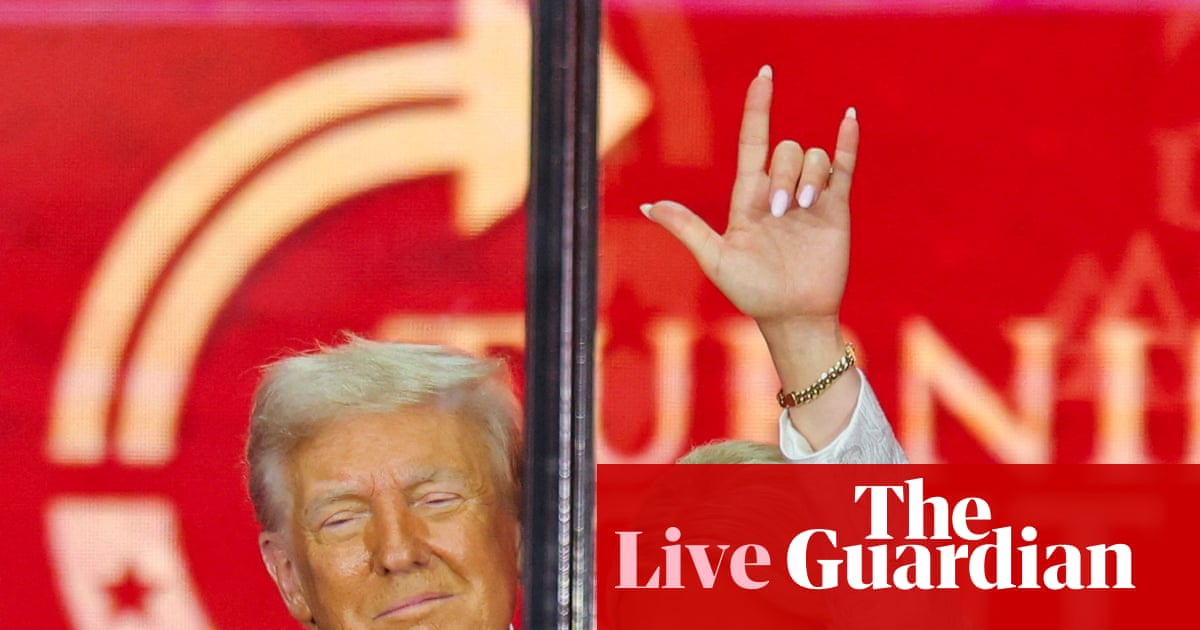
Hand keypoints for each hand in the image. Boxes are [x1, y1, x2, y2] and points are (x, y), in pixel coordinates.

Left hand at [642, 65, 862, 449]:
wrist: (793, 316)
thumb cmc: (751, 292)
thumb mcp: (714, 258)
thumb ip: (686, 227)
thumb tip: (647, 206)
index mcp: (748, 197)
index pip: (753, 140)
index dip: (758, 107)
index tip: (764, 75)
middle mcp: (779, 191)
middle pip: (784, 151)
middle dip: (782, 174)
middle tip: (780, 214)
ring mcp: (809, 199)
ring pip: (812, 157)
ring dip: (808, 175)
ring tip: (804, 208)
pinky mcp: (836, 209)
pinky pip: (844, 167)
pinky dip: (847, 142)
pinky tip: (847, 117)